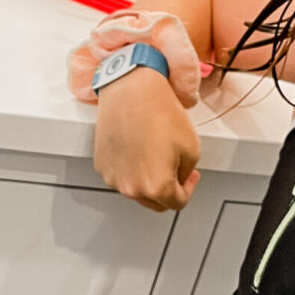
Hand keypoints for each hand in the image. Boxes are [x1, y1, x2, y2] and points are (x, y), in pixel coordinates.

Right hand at [93, 69, 200, 210]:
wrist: (131, 90)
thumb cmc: (159, 112)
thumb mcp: (192, 148)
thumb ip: (186, 174)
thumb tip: (177, 178)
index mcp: (156, 187)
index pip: (177, 203)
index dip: (188, 190)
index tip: (189, 177)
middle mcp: (131, 188)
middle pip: (155, 203)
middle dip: (167, 190)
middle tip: (175, 169)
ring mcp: (113, 177)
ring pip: (136, 190)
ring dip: (148, 180)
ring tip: (154, 154)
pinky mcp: (102, 165)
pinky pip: (121, 175)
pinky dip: (131, 168)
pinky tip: (138, 147)